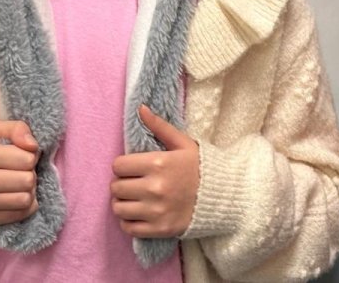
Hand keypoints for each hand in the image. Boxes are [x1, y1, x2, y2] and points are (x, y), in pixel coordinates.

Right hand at [0, 120, 39, 225]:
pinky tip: (15, 195)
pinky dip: (24, 205)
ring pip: (25, 199)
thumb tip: (33, 146)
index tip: (21, 155)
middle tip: (20, 170)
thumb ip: (17, 128)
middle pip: (28, 180)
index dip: (30, 156)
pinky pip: (20, 214)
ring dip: (28, 190)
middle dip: (29, 173)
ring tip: (17, 183)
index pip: (28, 159)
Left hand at [110, 105, 199, 237]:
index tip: (132, 167)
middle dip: (122, 183)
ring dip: (122, 202)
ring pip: (118, 208)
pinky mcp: (158, 229)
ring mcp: (156, 211)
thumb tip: (140, 108)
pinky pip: (128, 227)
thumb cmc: (199, 167)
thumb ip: (159, 126)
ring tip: (134, 198)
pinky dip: (128, 221)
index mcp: (159, 163)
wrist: (222, 196)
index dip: (123, 165)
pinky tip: (139, 212)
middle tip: (133, 182)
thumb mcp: (183, 143)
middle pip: (116, 187)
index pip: (118, 165)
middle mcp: (154, 188)